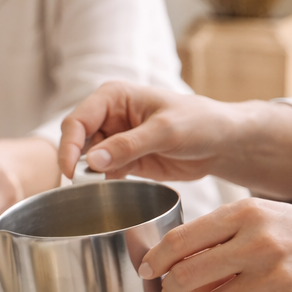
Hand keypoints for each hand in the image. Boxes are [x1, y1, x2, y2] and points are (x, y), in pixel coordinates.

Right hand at [57, 82, 241, 182]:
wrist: (222, 143)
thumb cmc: (200, 122)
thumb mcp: (165, 131)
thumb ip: (128, 145)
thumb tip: (92, 160)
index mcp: (113, 97)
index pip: (78, 121)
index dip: (69, 146)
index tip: (70, 172)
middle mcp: (109, 117)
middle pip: (77, 141)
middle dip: (76, 163)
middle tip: (81, 186)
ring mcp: (115, 140)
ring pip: (87, 160)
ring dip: (89, 177)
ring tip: (98, 192)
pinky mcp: (123, 160)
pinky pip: (103, 174)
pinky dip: (103, 185)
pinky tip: (111, 193)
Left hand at [139, 198, 291, 291]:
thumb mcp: (268, 218)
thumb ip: (224, 235)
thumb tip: (178, 262)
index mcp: (247, 213)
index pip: (182, 238)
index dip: (157, 259)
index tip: (148, 269)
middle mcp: (258, 241)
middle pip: (189, 274)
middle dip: (173, 289)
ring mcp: (274, 275)